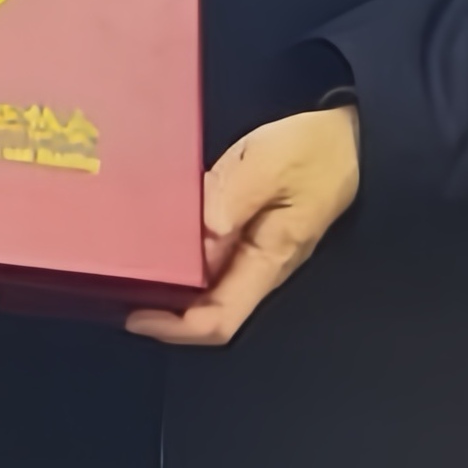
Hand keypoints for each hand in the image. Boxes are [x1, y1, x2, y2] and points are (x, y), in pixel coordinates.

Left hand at [126, 106, 361, 349]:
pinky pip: (211, 255)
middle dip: (162, 306)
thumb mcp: (270, 164)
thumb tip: (200, 235)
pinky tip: (157, 234)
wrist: (352, 140)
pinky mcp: (251, 232)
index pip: (219, 319)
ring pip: (206, 284)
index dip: (174, 327)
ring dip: (169, 280)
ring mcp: (256, 251)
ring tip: (126, 263)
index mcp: (269, 260)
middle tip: (115, 286)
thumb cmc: (317, 152)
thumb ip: (232, 197)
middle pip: (206, 308)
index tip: (133, 314)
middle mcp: (260, 266)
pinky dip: (182, 253)